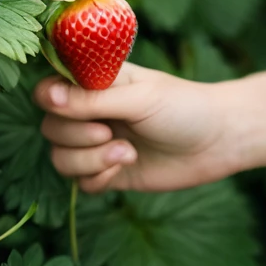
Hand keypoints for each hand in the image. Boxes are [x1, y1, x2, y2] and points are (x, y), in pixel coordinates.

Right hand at [32, 61, 231, 194]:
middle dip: (76, 136)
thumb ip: (92, 100)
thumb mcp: (140, 98)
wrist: (218, 142)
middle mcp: (94, 111)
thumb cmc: (184, 107)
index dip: (50, 99)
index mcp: (99, 82)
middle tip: (110, 132)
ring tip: (126, 153)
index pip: (51, 88)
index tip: (63, 107)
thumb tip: (47, 96)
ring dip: (89, 160)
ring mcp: (99, 142)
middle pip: (51, 128)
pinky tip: (125, 167)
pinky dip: (97, 178)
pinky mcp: (109, 171)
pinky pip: (80, 183)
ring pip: (61, 158)